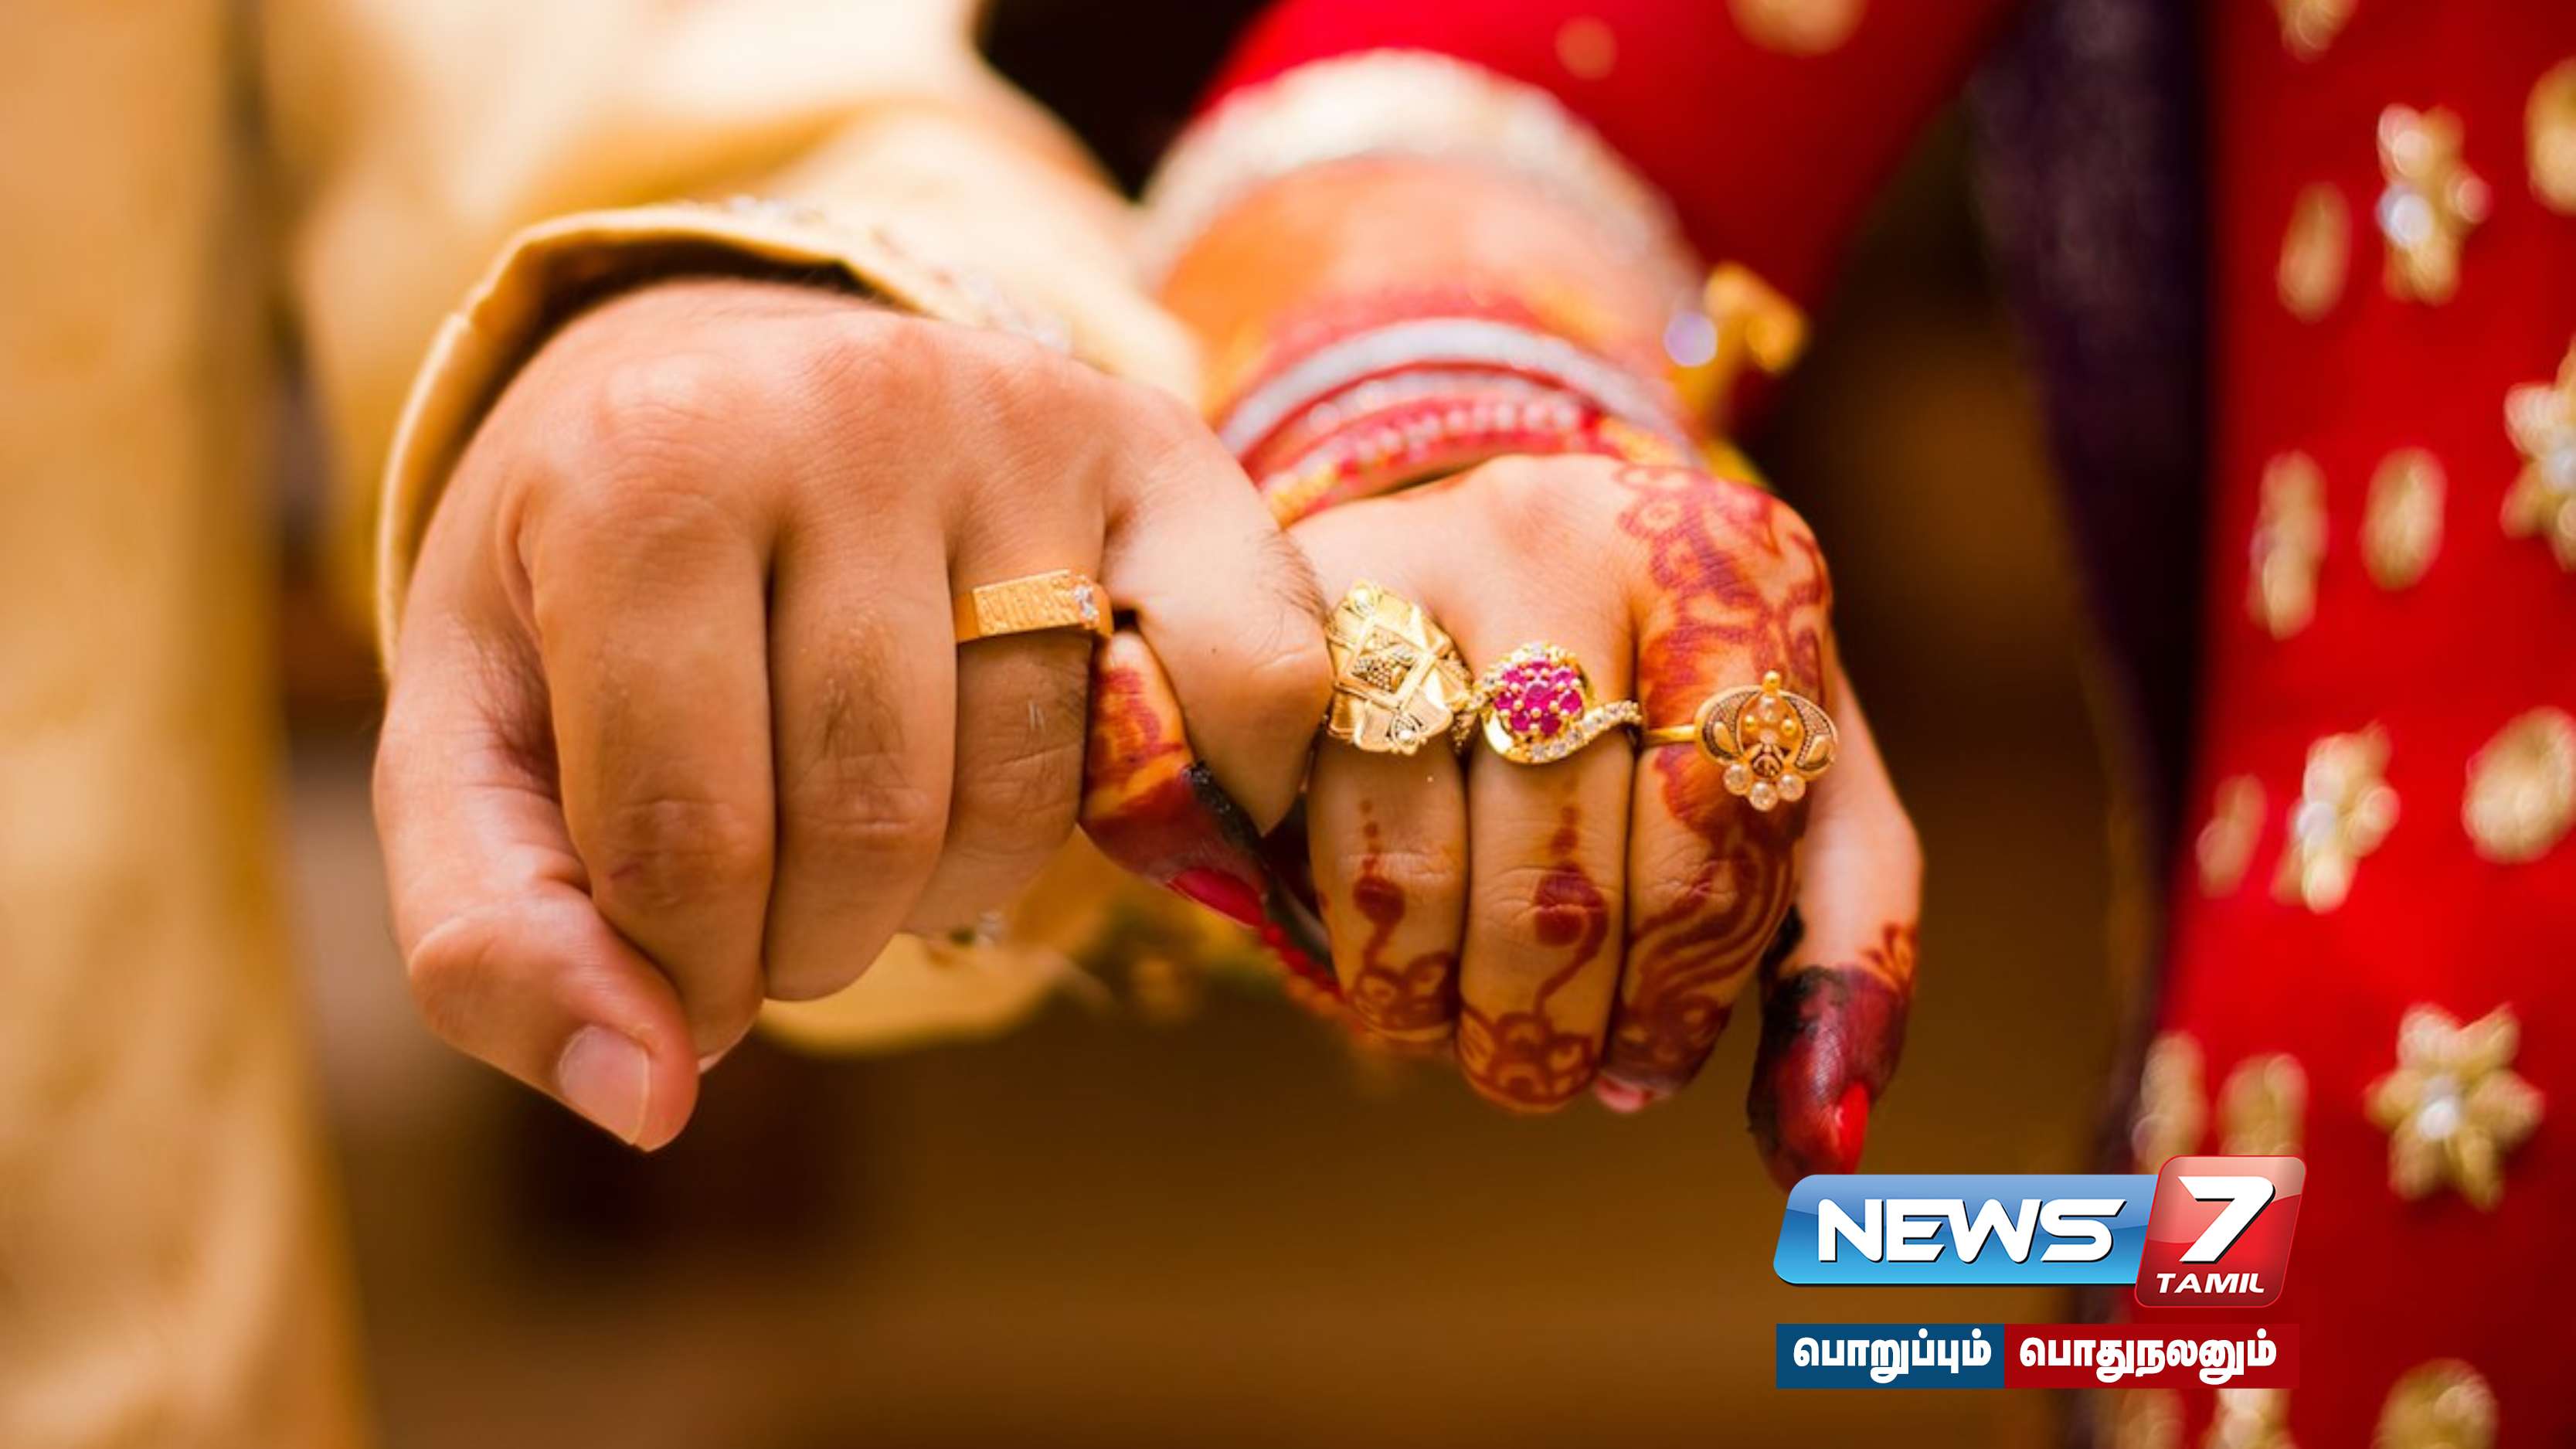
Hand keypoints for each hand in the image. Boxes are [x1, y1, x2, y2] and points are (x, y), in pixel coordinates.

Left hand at [374, 279, 1328, 1146]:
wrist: (709, 372)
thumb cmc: (581, 586)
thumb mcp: (471, 741)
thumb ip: (495, 937)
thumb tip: (647, 1104)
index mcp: (642, 473)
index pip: (687, 838)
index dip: (684, 972)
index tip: (678, 964)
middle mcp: (848, 408)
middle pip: (873, 819)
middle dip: (816, 940)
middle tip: (782, 912)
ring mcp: (1023, 419)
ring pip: (1038, 784)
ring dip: (963, 888)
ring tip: (890, 839)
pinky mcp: (1156, 448)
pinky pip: (1250, 674)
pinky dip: (1217, 788)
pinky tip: (1116, 807)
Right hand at [1289, 455, 1918, 1183]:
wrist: (1524, 554)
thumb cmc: (1684, 710)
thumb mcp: (1800, 803)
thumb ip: (1841, 963)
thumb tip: (1822, 1150)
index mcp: (1739, 572)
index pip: (1709, 829)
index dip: (1671, 992)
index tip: (1642, 1069)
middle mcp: (1575, 530)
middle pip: (1555, 858)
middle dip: (1543, 1014)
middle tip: (1538, 1074)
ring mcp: (1420, 548)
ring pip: (1407, 849)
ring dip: (1423, 990)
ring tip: (1449, 1028)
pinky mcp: (1292, 591)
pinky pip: (1293, 814)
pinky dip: (1322, 918)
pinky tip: (1369, 945)